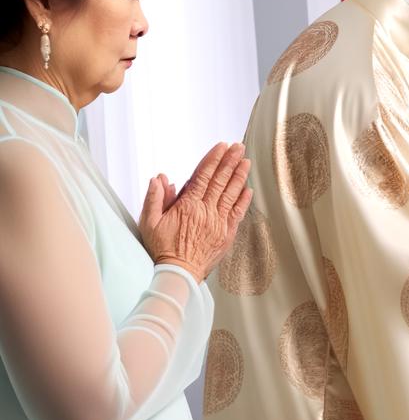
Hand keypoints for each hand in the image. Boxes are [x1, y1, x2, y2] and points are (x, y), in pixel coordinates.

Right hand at [140, 142, 252, 282]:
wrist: (179, 273)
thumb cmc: (163, 248)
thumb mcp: (149, 222)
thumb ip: (154, 198)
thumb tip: (160, 178)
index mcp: (188, 205)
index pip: (203, 176)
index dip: (213, 159)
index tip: (221, 146)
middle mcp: (206, 210)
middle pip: (220, 180)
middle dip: (230, 161)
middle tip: (238, 146)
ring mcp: (219, 222)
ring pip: (231, 193)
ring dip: (239, 176)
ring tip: (246, 161)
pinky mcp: (227, 233)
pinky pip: (237, 213)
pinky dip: (243, 200)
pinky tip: (248, 188)